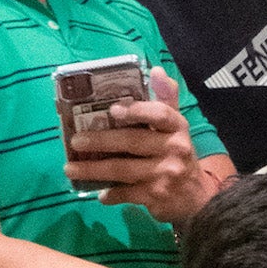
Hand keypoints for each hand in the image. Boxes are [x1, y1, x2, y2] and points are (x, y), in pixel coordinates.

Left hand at [66, 67, 222, 227]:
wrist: (196, 196)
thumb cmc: (178, 155)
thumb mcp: (176, 128)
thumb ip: (165, 100)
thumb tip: (157, 71)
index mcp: (178, 128)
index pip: (160, 114)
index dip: (137, 110)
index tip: (112, 110)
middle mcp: (175, 149)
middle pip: (133, 141)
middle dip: (101, 140)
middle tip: (75, 140)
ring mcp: (166, 174)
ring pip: (123, 170)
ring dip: (94, 169)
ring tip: (70, 169)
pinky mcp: (157, 196)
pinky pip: (127, 193)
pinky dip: (111, 194)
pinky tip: (100, 194)